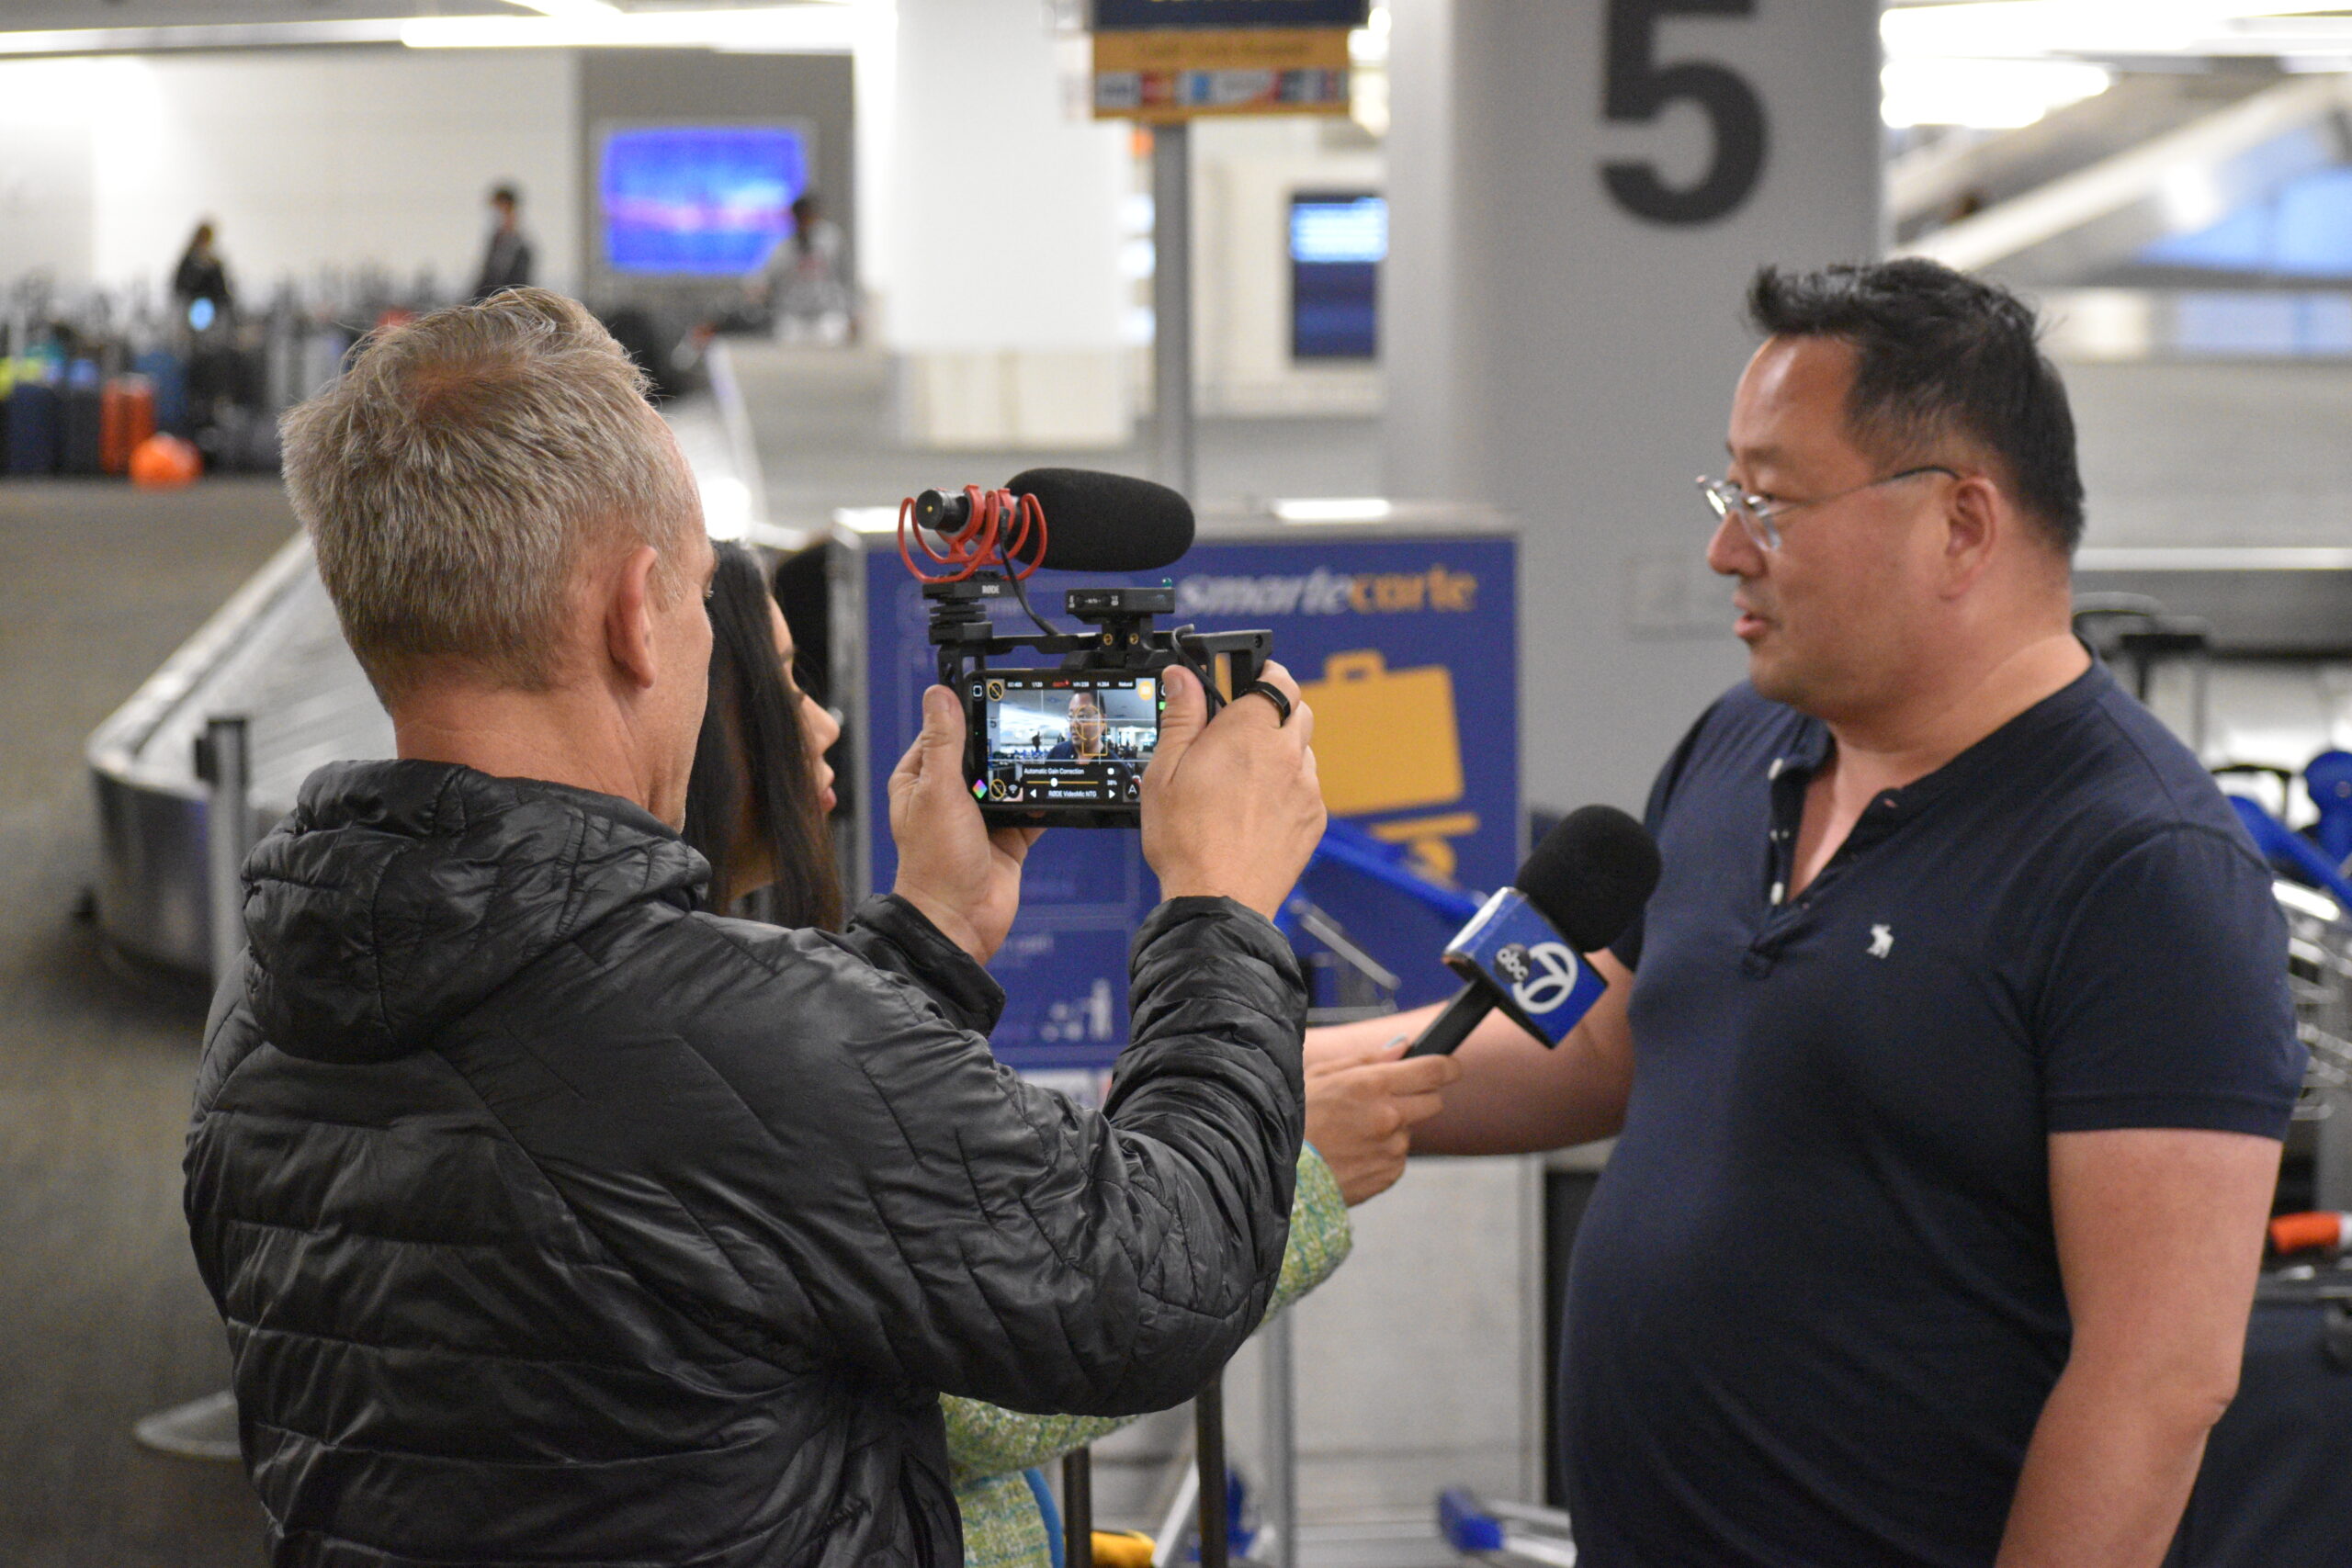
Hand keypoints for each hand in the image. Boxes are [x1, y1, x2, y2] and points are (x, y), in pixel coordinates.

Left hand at [888, 685, 1042, 962]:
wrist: (960, 922)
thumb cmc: (935, 863)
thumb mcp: (939, 791)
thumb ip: (944, 743)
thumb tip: (939, 694)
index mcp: (919, 779)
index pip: (943, 730)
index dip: (967, 713)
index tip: (995, 694)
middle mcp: (948, 795)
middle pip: (982, 753)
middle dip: (1005, 741)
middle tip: (1033, 718)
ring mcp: (980, 816)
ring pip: (1009, 779)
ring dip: (1026, 770)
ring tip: (1051, 747)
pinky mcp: (1007, 837)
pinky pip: (1032, 810)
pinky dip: (1045, 800)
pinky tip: (1060, 785)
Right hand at [1141, 662, 1324, 920]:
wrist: (1219, 900)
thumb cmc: (1188, 840)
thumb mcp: (1165, 771)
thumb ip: (1181, 716)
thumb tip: (1182, 678)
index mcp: (1249, 733)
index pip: (1278, 679)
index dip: (1266, 674)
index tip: (1252, 678)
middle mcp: (1287, 755)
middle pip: (1298, 709)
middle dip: (1276, 709)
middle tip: (1242, 728)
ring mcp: (1306, 788)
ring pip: (1304, 750)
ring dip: (1282, 750)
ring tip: (1246, 776)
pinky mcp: (1314, 819)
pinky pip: (1307, 787)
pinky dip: (1290, 786)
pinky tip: (1258, 808)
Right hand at [1304, 1037, 1460, 1205]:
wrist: (1279, 1172)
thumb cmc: (1294, 1119)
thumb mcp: (1320, 1075)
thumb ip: (1368, 1059)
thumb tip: (1403, 1048)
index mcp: (1371, 1085)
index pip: (1432, 1070)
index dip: (1447, 1066)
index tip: (1451, 1067)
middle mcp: (1388, 1117)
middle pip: (1433, 1101)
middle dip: (1420, 1096)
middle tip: (1389, 1099)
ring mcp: (1391, 1149)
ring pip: (1410, 1131)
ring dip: (1393, 1129)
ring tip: (1352, 1133)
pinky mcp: (1389, 1175)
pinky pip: (1397, 1158)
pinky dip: (1382, 1154)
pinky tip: (1352, 1153)